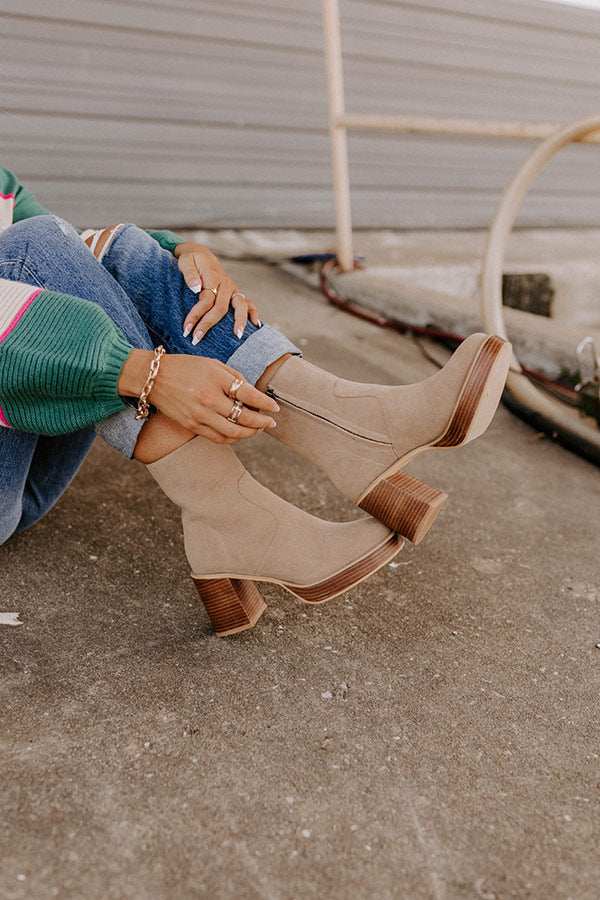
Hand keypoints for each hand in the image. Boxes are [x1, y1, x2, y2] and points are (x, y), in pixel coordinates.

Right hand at [148, 354, 277, 443]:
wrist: (153, 378)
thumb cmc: (185, 367)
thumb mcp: (212, 364)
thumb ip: (233, 377)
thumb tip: (252, 392)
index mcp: (216, 379)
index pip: (249, 396)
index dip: (266, 404)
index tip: (275, 407)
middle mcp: (209, 399)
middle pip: (245, 418)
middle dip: (262, 422)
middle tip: (271, 422)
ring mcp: (200, 415)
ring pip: (234, 433)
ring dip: (251, 433)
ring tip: (259, 429)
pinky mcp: (192, 426)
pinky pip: (219, 438)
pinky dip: (233, 438)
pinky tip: (240, 434)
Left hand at [174, 242, 260, 342]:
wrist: (202, 256)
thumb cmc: (192, 261)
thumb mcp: (185, 261)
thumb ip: (189, 273)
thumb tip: (196, 287)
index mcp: (212, 277)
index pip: (206, 300)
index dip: (196, 315)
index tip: (186, 329)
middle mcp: (225, 285)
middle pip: (221, 308)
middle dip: (209, 324)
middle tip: (196, 340)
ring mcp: (233, 290)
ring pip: (240, 306)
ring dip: (240, 322)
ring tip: (237, 337)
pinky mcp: (236, 294)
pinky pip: (249, 304)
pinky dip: (254, 314)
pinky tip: (256, 326)